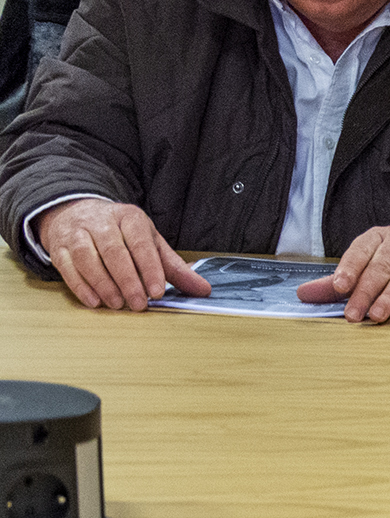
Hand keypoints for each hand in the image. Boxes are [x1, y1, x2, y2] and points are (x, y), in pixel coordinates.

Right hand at [37, 198, 210, 310]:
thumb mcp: (151, 243)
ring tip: (118, 304)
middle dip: (128, 280)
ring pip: (87, 257)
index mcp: (130, 218)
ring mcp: (77, 233)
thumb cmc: (121, 233)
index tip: (157, 291)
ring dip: (103, 284)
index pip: (141, 243)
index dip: (150, 268)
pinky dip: (80, 285)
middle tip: (139, 304)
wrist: (77, 213)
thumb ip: (174, 267)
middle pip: (114, 251)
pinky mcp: (59, 247)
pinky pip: (66, 266)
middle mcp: (101, 222)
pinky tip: (94, 301)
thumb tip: (203, 290)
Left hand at [299, 222, 389, 322]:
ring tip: (377, 315)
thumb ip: (339, 280)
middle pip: (381, 268)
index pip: (361, 251)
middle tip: (353, 314)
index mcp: (378, 238)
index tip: (338, 286)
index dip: (349, 268)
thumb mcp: (370, 260)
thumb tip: (303, 294)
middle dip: (365, 291)